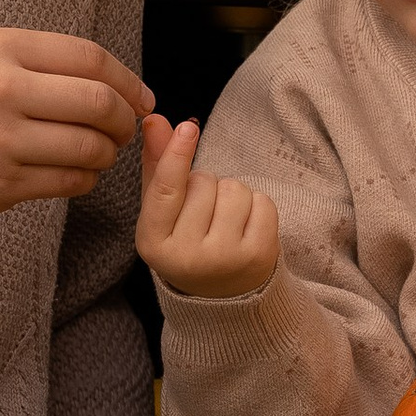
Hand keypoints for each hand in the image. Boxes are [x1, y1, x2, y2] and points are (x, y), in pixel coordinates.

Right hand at [0, 31, 150, 225]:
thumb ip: (43, 62)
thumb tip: (116, 83)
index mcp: (0, 49)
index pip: (89, 59)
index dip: (127, 80)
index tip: (140, 96)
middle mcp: (2, 90)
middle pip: (98, 103)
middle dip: (124, 119)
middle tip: (125, 127)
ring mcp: (2, 140)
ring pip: (90, 147)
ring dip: (108, 152)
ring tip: (101, 151)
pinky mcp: (2, 183)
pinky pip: (69, 181)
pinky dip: (86, 178)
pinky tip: (78, 172)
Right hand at [133, 116, 280, 299]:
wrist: (221, 295)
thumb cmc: (186, 242)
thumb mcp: (162, 212)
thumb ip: (157, 166)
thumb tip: (155, 120)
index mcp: (153, 244)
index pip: (166, 190)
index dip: (177, 155)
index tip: (188, 128)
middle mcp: (186, 256)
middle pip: (204, 183)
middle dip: (205, 185)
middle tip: (203, 214)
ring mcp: (225, 258)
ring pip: (234, 189)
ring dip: (232, 194)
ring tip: (224, 220)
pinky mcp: (258, 256)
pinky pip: (262, 202)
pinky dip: (256, 206)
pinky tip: (245, 227)